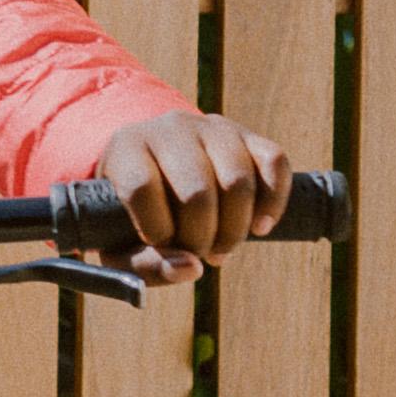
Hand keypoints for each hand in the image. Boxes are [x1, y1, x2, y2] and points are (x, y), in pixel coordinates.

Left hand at [83, 108, 298, 282]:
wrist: (161, 167)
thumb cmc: (136, 213)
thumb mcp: (121, 242)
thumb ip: (143, 265)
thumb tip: (191, 268)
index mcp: (127, 147)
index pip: (141, 187)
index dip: (156, 227)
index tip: (162, 245)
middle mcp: (169, 128)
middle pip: (196, 191)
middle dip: (202, 237)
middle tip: (200, 254)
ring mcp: (212, 128)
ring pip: (238, 181)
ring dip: (236, 228)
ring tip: (223, 248)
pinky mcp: (249, 135)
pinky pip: (274, 163)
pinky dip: (273, 202)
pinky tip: (260, 227)